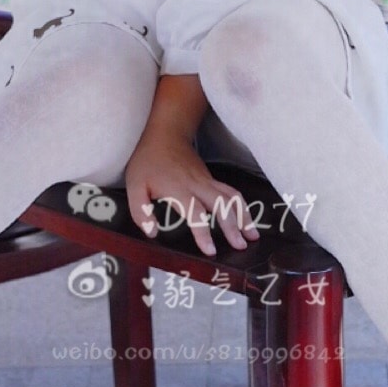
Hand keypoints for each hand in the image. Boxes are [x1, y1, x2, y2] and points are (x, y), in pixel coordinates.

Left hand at [125, 130, 259, 257]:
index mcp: (178, 189)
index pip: (195, 212)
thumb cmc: (148, 163)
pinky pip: (232, 193)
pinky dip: (242, 207)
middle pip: (222, 205)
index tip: (211, 251)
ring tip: (252, 236)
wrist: (165, 136)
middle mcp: (198, 185)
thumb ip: (140, 212)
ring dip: (244, 216)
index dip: (203, 232)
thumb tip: (152, 233)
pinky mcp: (212, 180)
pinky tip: (247, 221)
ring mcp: (208, 181)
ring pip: (232, 197)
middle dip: (233, 227)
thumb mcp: (134, 186)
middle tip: (241, 247)